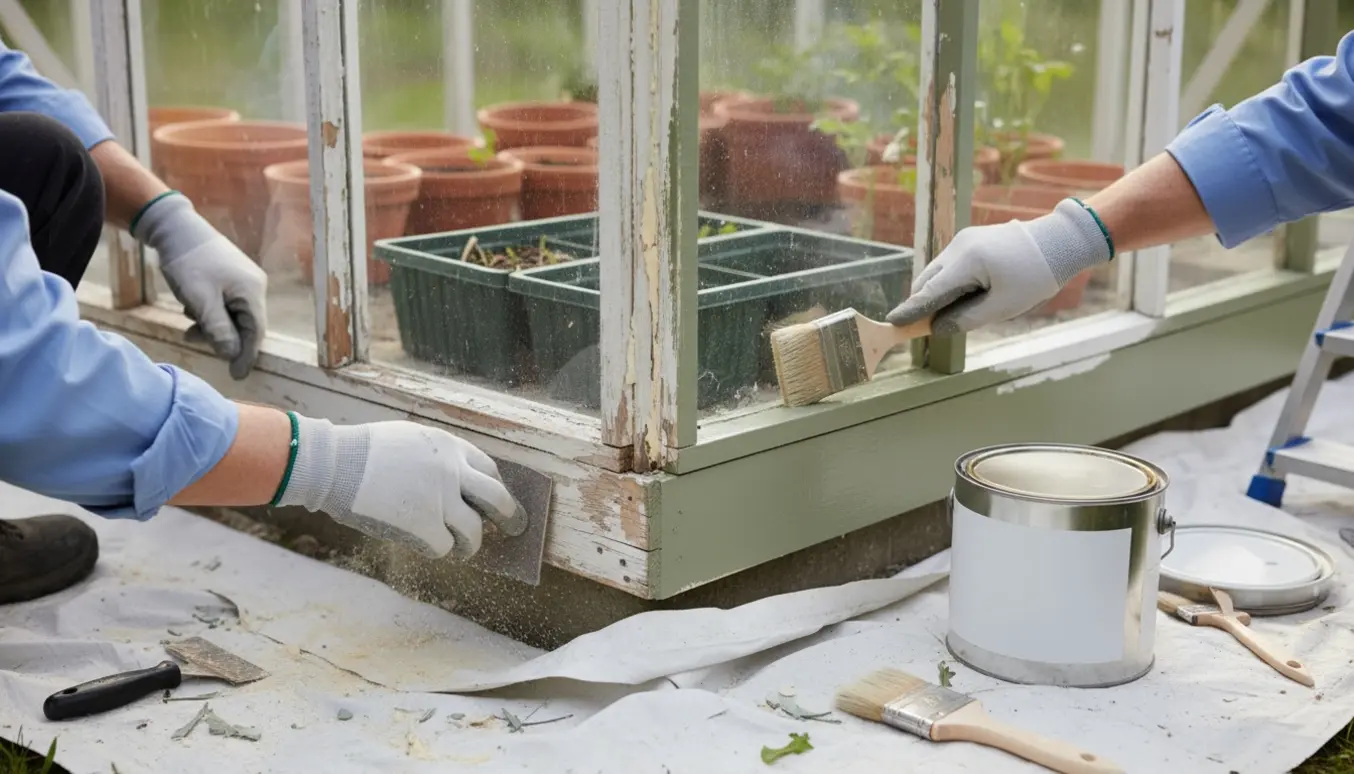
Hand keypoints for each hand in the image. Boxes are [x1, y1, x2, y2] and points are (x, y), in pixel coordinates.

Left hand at [132, 193, 267, 378]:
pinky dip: (210, 312)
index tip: (236, 376)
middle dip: (222, 337)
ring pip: (233, 314)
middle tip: (194, 340)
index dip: (246, 356)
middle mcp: (254, 286)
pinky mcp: (230, 275)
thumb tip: (232, 354)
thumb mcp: (200, 301)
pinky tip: (191, 308)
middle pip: (245, 324)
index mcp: (252, 292)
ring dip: (212, 324)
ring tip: (188, 324)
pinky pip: (226, 303)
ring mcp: (243, 279)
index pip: (256, 333)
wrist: (176, 228)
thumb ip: (218, 330)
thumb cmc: (189, 264)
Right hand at [277, 417, 520, 558]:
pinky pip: (444, 546)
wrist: (335, 464)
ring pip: (474, 531)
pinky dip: (440, 550)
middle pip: (498, 499)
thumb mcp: (411, 439)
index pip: (489, 469)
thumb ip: (436, 458)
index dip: (495, 487)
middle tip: (514, 527)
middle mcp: (453, 472)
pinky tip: (431, 548)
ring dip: (471, 543)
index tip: (495, 500)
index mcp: (449, 447)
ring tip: (466, 549)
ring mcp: (440, 500)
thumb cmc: (363, 451)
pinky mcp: (424, 525)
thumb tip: (453, 482)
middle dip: (509, 516)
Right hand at [886, 199, 1111, 334]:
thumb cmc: (1036, 275)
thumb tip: (940, 328)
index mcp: (967, 262)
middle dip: (922, 302)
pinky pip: (950, 263)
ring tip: (948, 312)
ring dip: (936, 292)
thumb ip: (968, 318)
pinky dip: (948, 281)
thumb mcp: (1004, 306)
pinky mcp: (972, 238)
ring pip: (938, 270)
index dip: (911, 309)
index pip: (930, 291)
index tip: (893, 322)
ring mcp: (964, 239)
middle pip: (928, 278)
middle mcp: (959, 246)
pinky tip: (961, 295)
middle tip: (922, 325)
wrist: (1059, 241)